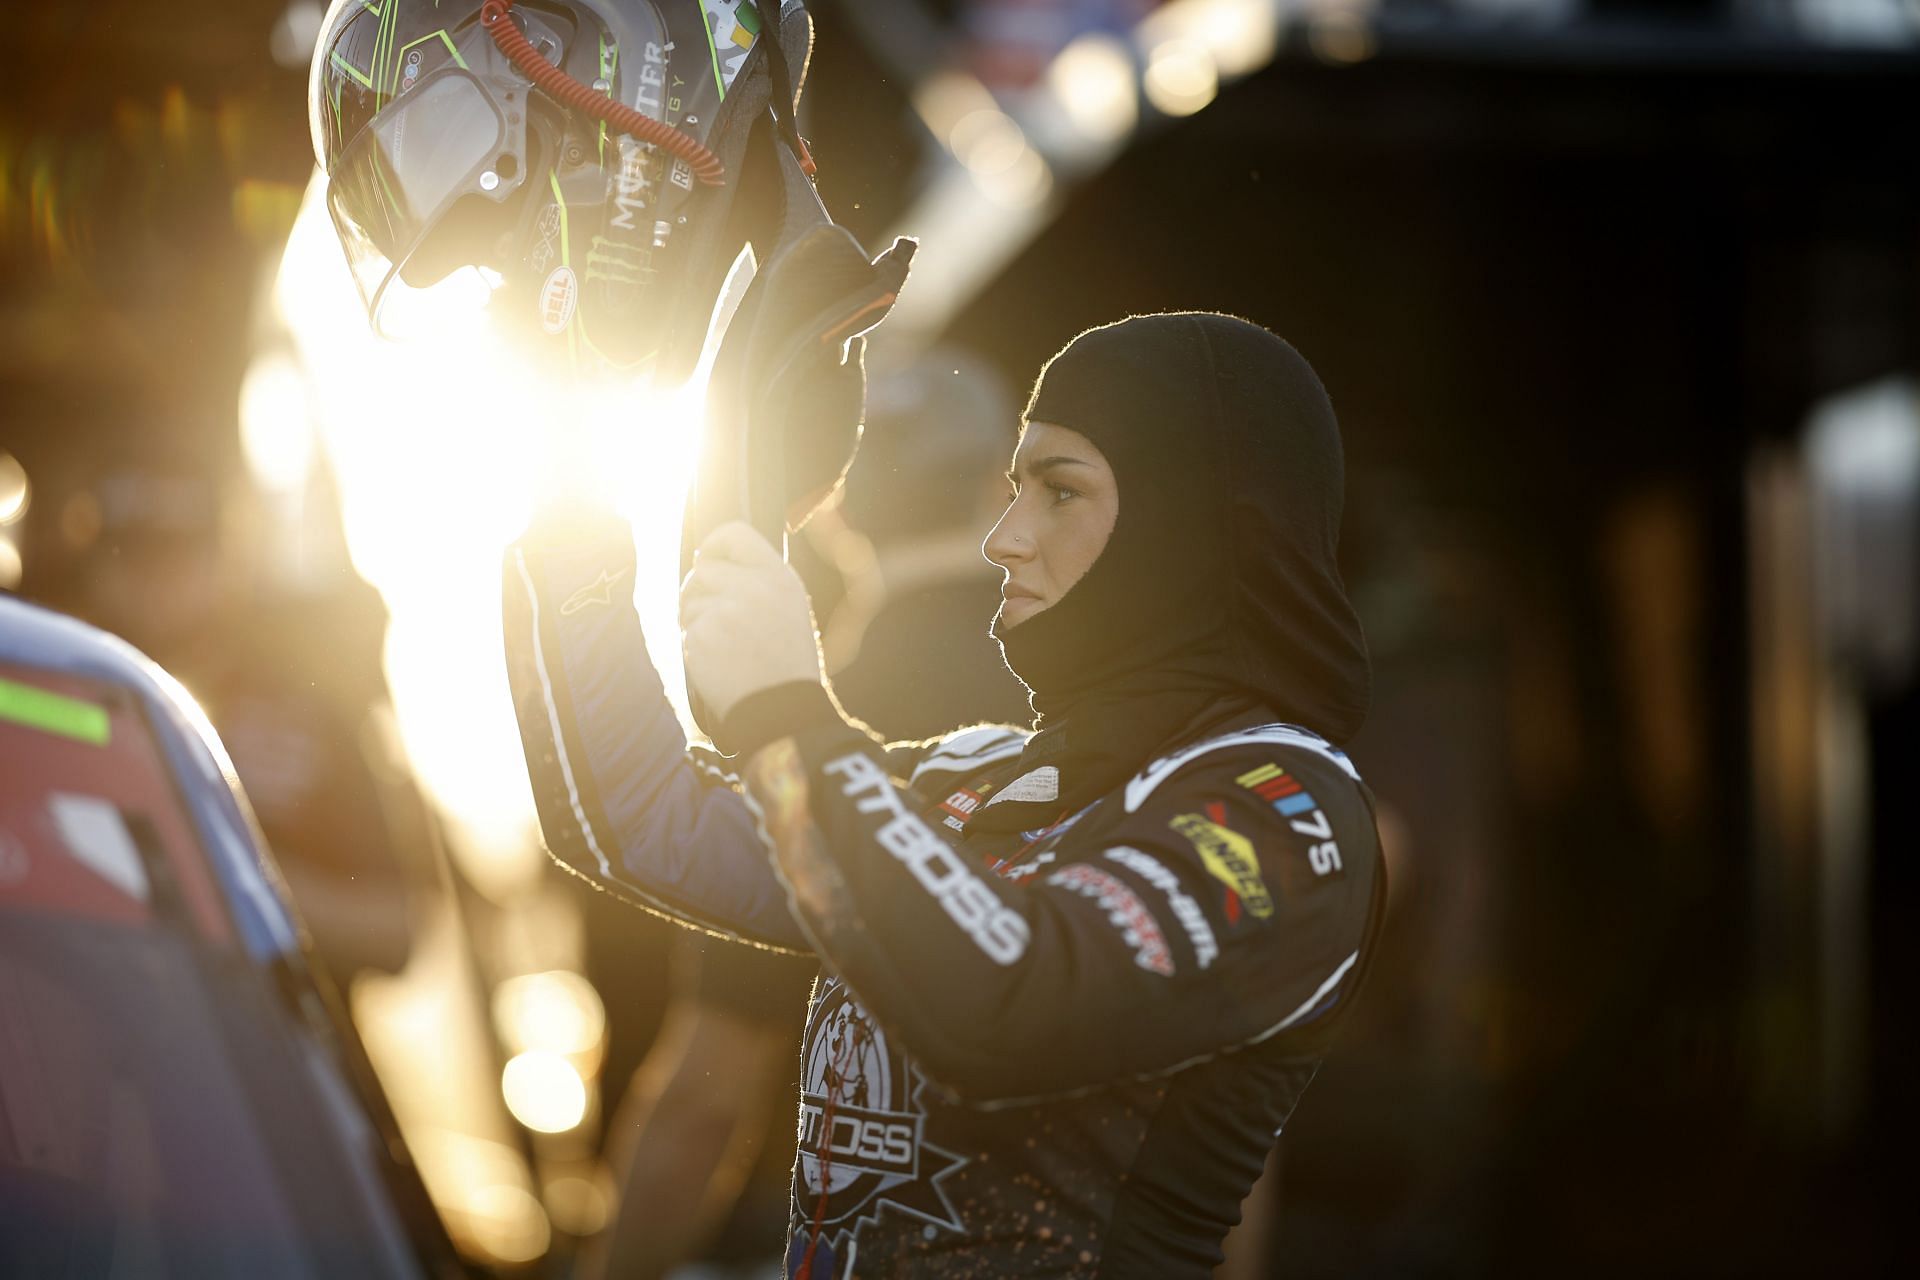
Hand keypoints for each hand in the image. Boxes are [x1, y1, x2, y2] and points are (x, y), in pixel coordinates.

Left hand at [681, 522, 823, 723]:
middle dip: (701, 591)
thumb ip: (759, 580)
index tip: (708, 559)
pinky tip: (718, 662)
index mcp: (778, 577)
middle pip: (703, 569)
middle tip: (716, 618)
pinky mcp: (701, 635)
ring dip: (697, 619)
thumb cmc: (787, 664)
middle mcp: (752, 587)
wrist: (781, 710)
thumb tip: (712, 562)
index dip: (714, 545)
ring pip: (689, 599)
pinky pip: (685, 628)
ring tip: (724, 645)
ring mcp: (724, 610)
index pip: (734, 534)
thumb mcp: (791, 609)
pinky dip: (695, 645)